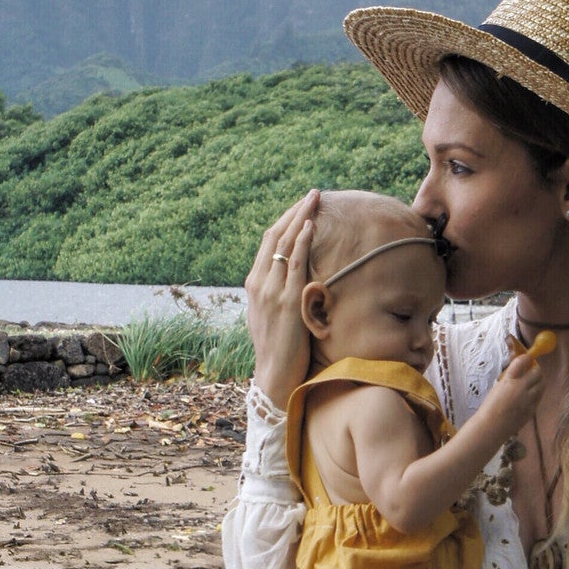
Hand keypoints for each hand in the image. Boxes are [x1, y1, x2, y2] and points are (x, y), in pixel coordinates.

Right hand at [245, 190, 318, 409]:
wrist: (274, 375)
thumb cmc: (277, 350)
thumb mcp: (271, 316)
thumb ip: (276, 295)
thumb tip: (289, 282)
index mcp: (254, 284)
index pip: (268, 243)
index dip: (285, 222)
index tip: (301, 207)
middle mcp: (259, 283)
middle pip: (274, 236)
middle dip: (294, 212)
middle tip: (312, 194)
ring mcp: (271, 290)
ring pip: (284, 243)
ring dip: (300, 217)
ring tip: (315, 198)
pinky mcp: (287, 300)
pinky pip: (294, 263)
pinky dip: (301, 241)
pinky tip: (311, 224)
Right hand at [473, 348, 545, 440]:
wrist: (492, 426)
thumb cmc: (489, 407)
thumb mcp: (497, 386)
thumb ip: (509, 377)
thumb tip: (518, 369)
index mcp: (510, 379)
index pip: (524, 361)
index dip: (527, 358)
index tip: (526, 359)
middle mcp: (522, 386)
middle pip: (538, 372)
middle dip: (535, 370)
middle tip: (531, 372)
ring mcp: (529, 398)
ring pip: (542, 384)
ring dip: (538, 382)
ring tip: (531, 385)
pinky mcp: (532, 409)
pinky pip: (539, 397)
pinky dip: (536, 394)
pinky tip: (529, 397)